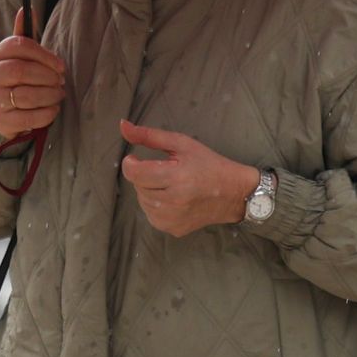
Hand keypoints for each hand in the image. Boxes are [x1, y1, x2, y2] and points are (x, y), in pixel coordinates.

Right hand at [0, 8, 67, 139]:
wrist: (2, 113)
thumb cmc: (15, 79)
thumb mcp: (16, 56)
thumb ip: (23, 34)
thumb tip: (26, 8)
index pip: (18, 45)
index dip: (44, 54)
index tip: (60, 65)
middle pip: (21, 71)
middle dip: (47, 76)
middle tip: (60, 81)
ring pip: (27, 95)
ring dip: (50, 95)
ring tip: (59, 94)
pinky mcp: (0, 121)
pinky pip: (29, 118)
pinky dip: (47, 113)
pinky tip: (52, 109)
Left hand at [119, 120, 259, 237]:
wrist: (234, 194)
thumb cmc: (208, 164)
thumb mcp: (181, 144)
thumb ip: (149, 135)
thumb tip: (123, 126)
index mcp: (176, 176)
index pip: (134, 173)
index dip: (130, 163)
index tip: (136, 158)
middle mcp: (174, 201)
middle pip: (137, 186)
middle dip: (144, 176)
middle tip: (164, 170)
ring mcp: (173, 219)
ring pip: (142, 202)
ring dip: (149, 190)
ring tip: (170, 184)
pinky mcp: (174, 230)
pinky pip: (151, 216)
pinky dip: (156, 206)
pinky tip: (172, 198)